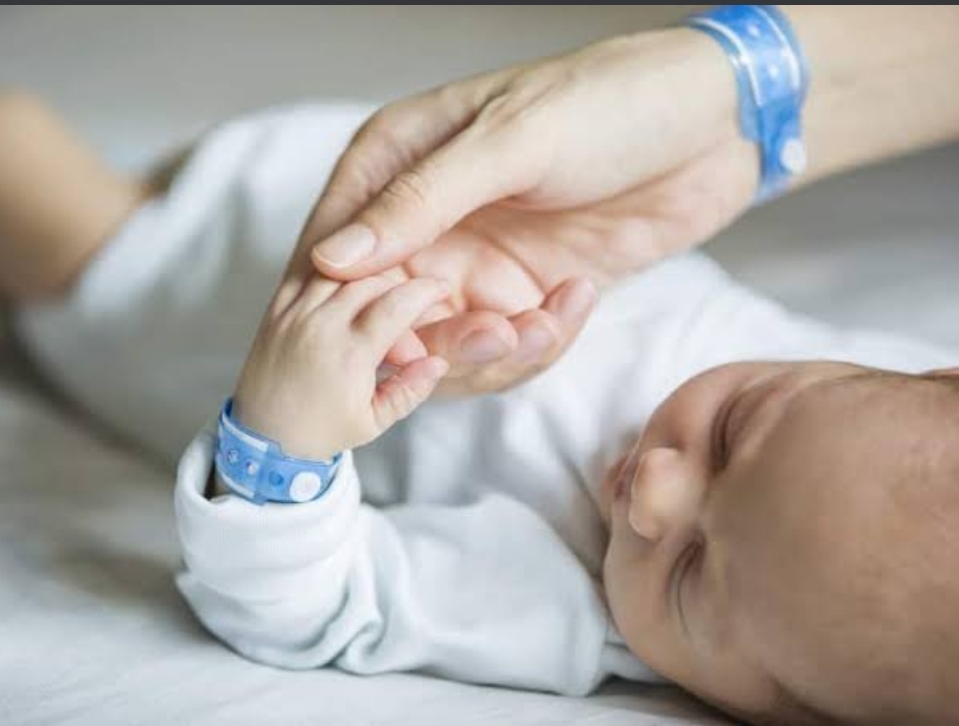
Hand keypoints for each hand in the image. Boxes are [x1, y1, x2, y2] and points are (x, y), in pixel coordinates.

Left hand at [233, 275, 449, 460]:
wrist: (263, 437)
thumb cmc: (320, 431)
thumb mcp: (374, 421)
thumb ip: (411, 389)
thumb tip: (439, 362)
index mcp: (348, 356)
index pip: (396, 305)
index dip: (425, 291)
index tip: (439, 289)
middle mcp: (319, 328)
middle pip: (371, 281)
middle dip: (399, 284)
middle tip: (412, 300)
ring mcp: (294, 316)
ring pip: (339, 270)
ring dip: (367, 275)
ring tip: (382, 291)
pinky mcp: (276, 311)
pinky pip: (305, 273)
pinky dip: (332, 271)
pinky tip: (347, 280)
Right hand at [283, 28, 757, 395]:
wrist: (712, 126)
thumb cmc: (610, 103)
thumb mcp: (511, 142)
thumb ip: (421, 201)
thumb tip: (334, 258)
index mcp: (398, 163)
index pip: (335, 251)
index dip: (345, 309)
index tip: (381, 345)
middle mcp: (428, 220)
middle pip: (389, 315)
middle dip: (438, 344)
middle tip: (495, 336)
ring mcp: (477, 260)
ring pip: (449, 346)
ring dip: (498, 352)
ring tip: (547, 319)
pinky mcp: (526, 291)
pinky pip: (510, 347)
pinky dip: (542, 342)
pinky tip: (578, 297)